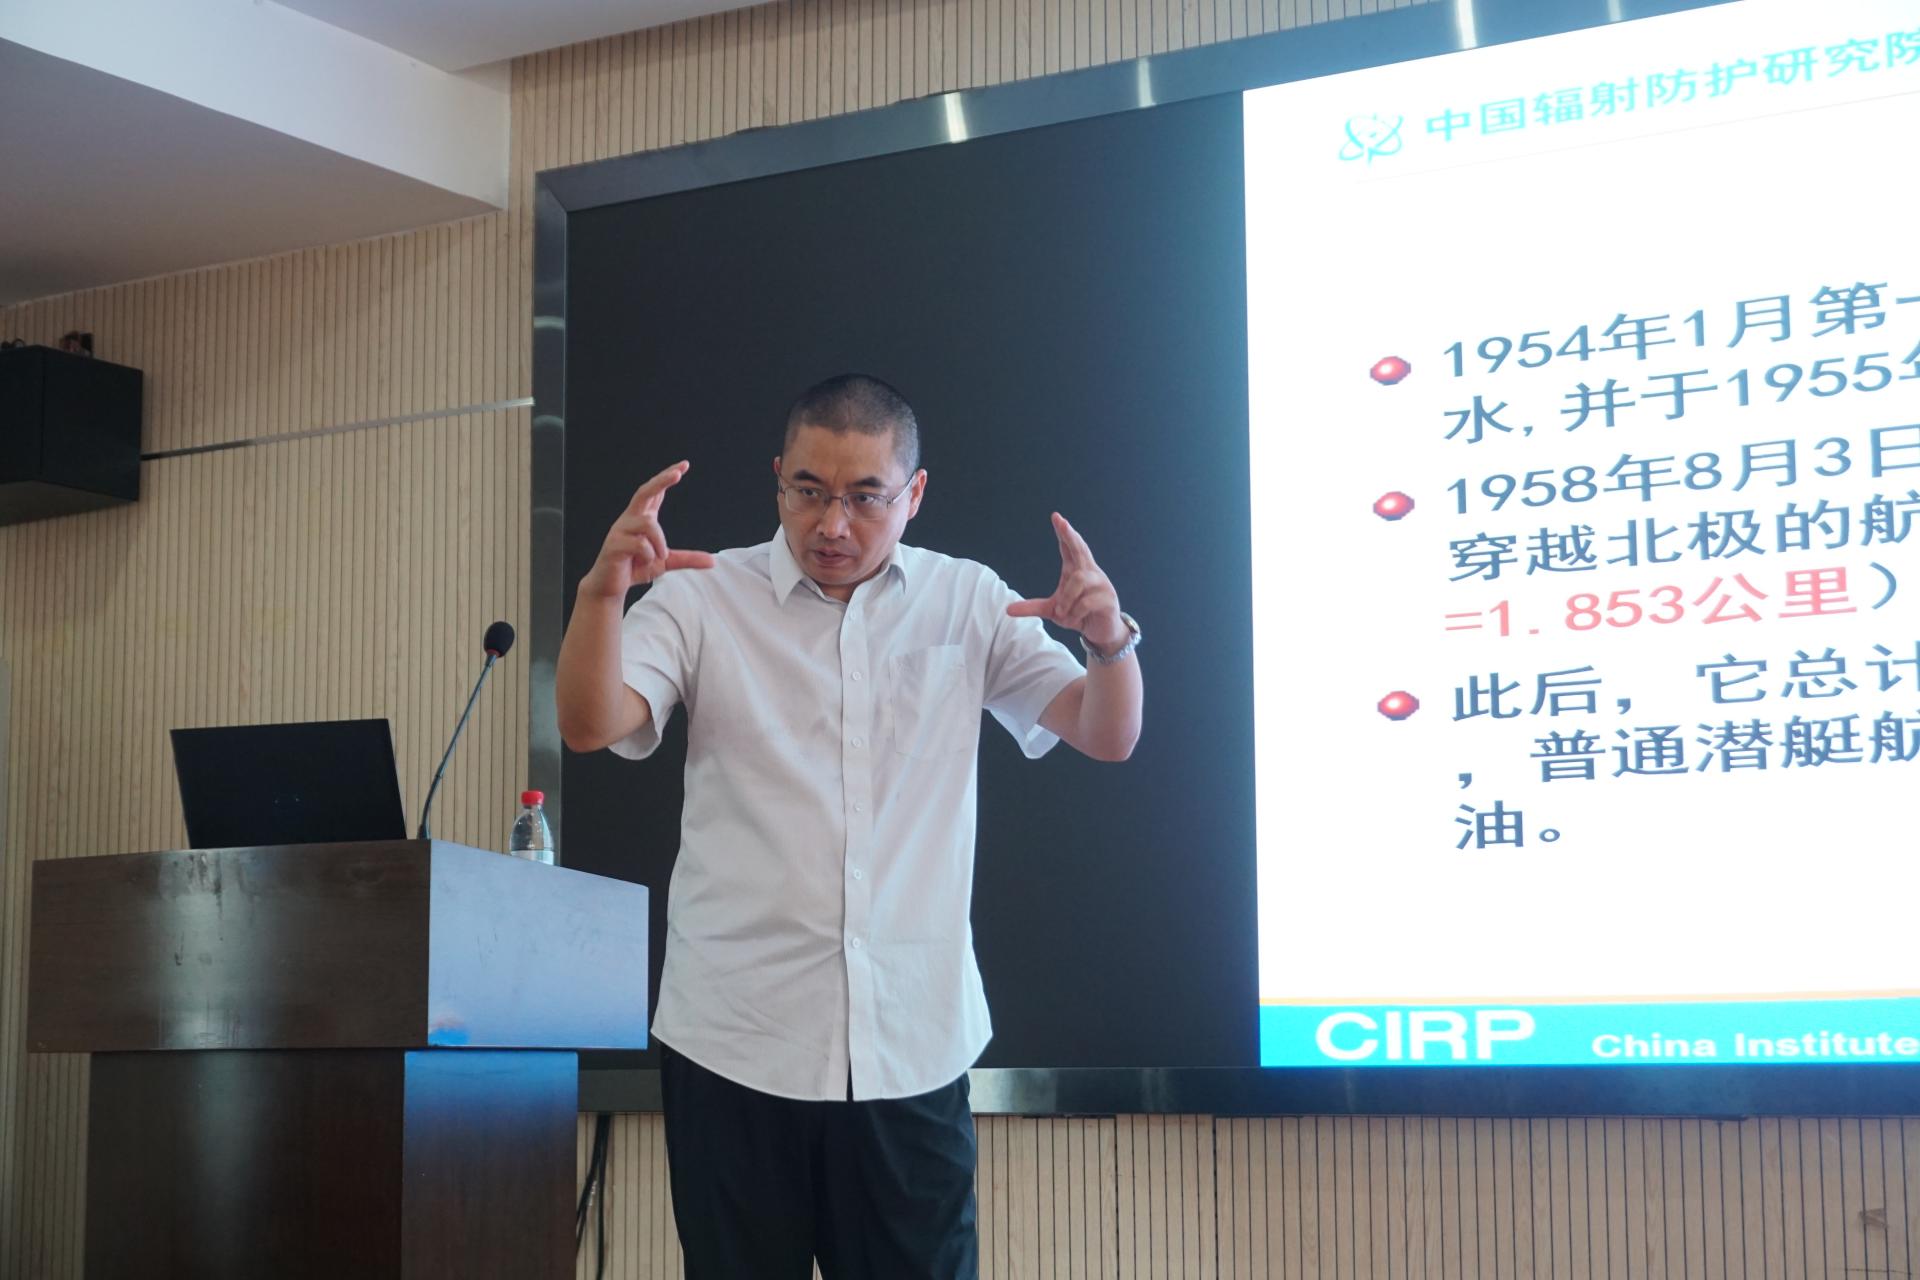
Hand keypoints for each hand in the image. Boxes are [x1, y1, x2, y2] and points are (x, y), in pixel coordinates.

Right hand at [579, 461, 715, 599]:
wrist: (611, 587)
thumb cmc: (635, 568)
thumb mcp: (666, 562)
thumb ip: (687, 559)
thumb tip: (712, 561)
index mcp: (641, 518)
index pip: (655, 492)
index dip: (667, 478)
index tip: (683, 465)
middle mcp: (630, 519)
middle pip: (644, 492)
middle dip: (661, 480)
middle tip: (678, 472)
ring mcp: (620, 530)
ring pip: (648, 523)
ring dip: (660, 541)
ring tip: (659, 556)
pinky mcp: (614, 544)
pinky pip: (639, 544)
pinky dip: (649, 555)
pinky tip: (642, 562)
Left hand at [1006, 513, 1126, 650]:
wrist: (1101, 633)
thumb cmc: (1078, 615)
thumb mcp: (1052, 610)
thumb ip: (1032, 607)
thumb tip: (1008, 609)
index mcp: (1077, 569)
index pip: (1070, 546)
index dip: (1064, 532)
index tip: (1056, 517)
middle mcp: (1090, 572)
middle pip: (1080, 549)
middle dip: (1071, 536)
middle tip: (1062, 522)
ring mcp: (1102, 584)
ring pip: (1079, 580)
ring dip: (1066, 598)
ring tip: (1062, 612)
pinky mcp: (1108, 600)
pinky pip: (1086, 602)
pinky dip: (1075, 613)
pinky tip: (1073, 620)